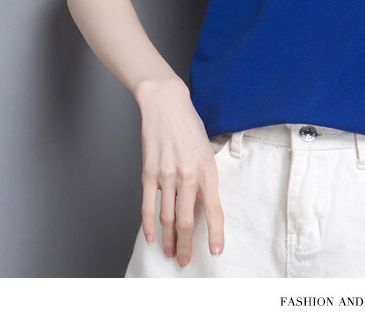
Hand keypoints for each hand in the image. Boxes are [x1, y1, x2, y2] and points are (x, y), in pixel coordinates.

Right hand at [135, 76, 224, 266]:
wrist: (166, 104)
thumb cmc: (189, 125)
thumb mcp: (207, 149)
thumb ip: (205, 176)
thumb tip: (204, 201)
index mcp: (207, 169)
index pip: (214, 209)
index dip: (215, 233)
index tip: (216, 251)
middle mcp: (188, 175)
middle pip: (188, 220)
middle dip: (188, 244)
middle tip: (187, 260)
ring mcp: (167, 176)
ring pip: (168, 217)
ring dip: (170, 239)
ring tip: (171, 253)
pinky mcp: (149, 174)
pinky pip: (148, 206)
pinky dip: (149, 225)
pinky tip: (152, 237)